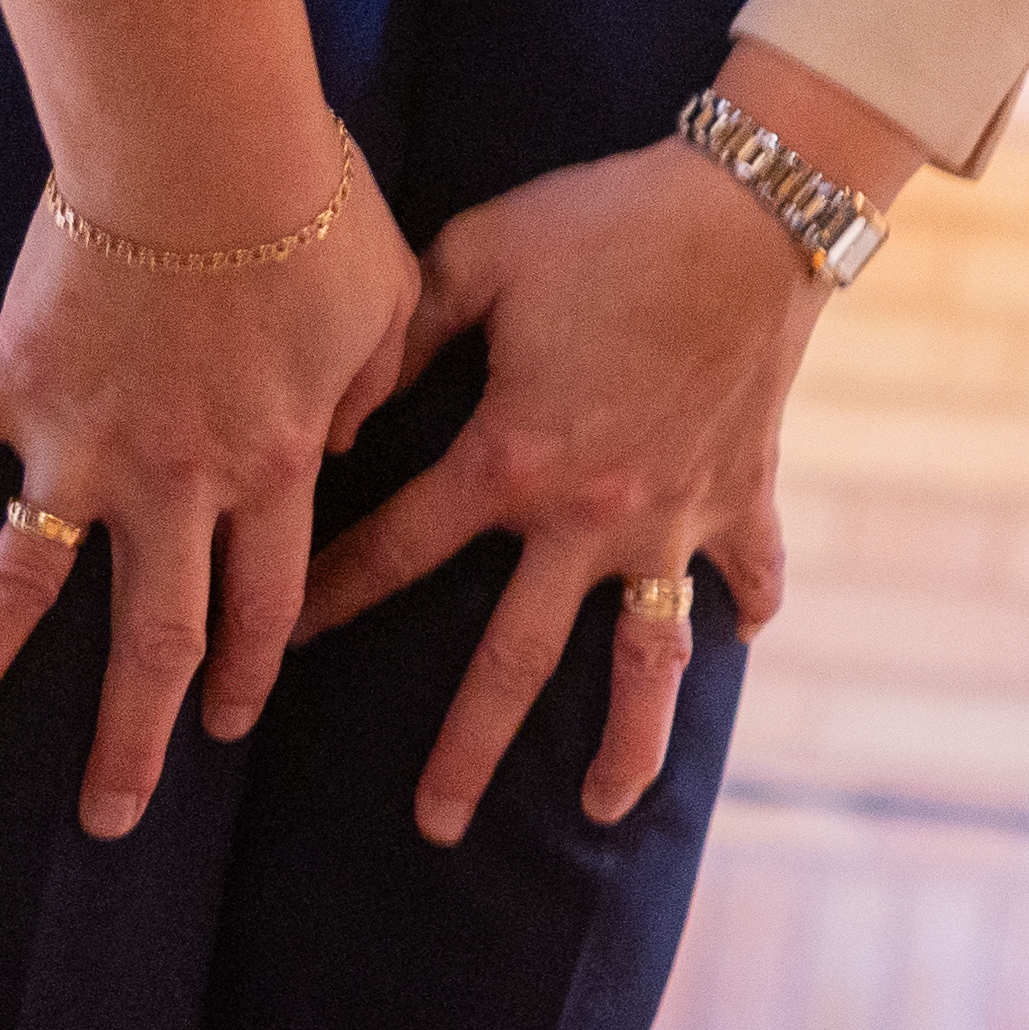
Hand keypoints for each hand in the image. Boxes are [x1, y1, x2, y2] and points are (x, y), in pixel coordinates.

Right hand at [0, 157, 408, 838]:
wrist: (208, 141)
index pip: (264, 605)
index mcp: (270, 467)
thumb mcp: (385, 303)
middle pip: (155, 640)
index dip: (249, 673)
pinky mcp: (8, 379)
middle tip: (111, 817)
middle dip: (133, 739)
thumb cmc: (310, 209)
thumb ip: (370, 386)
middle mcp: (173, 481)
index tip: (225, 727)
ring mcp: (80, 441)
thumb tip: (348, 436)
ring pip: (24, 587)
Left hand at [298, 44, 883, 839]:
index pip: (393, 550)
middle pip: (515, 659)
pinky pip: (749, 572)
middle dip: (468, 749)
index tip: (276, 648)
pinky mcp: (743, 494)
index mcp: (512, 460)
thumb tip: (332, 410)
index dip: (326, 598)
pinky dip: (744, 609)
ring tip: (601, 808)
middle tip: (434, 823)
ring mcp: (673, 518)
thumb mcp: (475, 257)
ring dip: (627, 743)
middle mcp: (590, 516)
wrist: (752, 206)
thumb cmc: (602, 220)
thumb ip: (396, 337)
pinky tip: (735, 640)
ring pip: (647, 661)